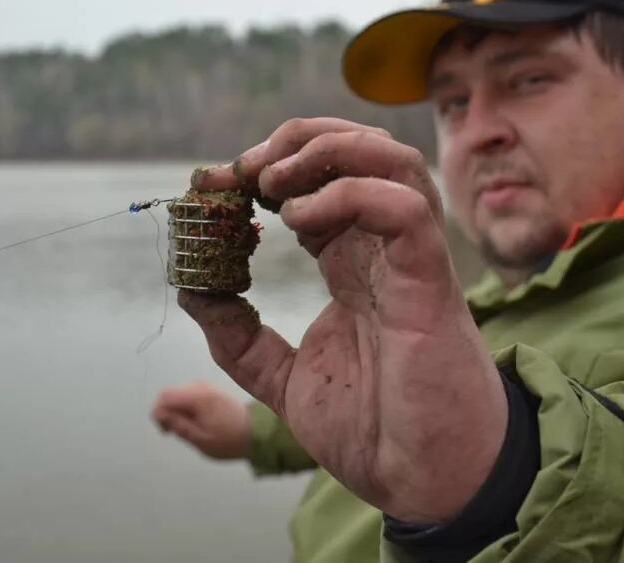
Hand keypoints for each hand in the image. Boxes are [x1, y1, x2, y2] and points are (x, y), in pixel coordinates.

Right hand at [151, 382, 250, 459]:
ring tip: (186, 429)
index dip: (158, 412)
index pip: (165, 396)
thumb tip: (159, 414)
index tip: (165, 431)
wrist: (256, 432)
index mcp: (198, 397)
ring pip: (178, 394)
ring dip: (175, 410)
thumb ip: (178, 425)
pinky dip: (185, 407)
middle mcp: (201, 386)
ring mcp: (206, 386)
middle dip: (166, 411)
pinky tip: (194, 421)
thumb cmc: (229, 440)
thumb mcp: (200, 439)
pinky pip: (188, 395)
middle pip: (170, 393)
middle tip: (173, 432)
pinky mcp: (210, 390)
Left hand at [179, 118, 507, 522]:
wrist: (429, 482)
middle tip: (242, 170)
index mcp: (351, 265)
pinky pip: (404, 206)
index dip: (265, 169)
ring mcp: (408, 260)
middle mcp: (380, 251)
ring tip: (273, 182)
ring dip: (325, 150)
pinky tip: (300, 219)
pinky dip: (350, 193)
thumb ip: (239, 337)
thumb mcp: (284, 380)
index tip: (214, 184)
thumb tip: (194, 290)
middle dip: (294, 141)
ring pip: (388, 159)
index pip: (316, 183)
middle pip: (354, 150)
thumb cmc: (374, 431)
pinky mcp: (429, 281)